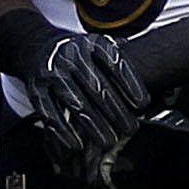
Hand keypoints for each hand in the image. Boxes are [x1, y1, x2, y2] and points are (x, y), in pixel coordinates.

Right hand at [28, 22, 156, 187]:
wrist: (38, 48)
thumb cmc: (81, 54)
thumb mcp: (101, 46)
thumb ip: (124, 58)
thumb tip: (153, 79)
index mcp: (92, 44)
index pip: (115, 64)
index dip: (131, 85)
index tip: (143, 104)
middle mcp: (71, 56)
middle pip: (98, 87)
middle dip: (117, 111)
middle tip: (130, 129)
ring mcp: (52, 73)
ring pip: (77, 103)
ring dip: (94, 125)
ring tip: (109, 141)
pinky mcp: (36, 91)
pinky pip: (51, 114)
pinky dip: (64, 132)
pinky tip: (78, 144)